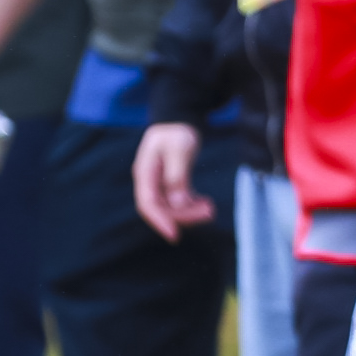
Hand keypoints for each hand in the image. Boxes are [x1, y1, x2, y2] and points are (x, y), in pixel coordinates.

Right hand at [133, 122, 211, 242]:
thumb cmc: (176, 133)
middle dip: (183, 216)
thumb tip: (178, 204)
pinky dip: (191, 205)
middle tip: (209, 213)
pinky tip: (205, 202)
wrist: (176, 120)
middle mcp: (148, 181)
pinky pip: (177, 201)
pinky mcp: (168, 183)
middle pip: (160, 208)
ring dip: (190, 212)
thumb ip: (177, 177)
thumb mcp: (179, 152)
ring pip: (170, 207)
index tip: (175, 235)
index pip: (147, 203)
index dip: (160, 220)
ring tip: (211, 208)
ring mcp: (157, 183)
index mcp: (145, 173)